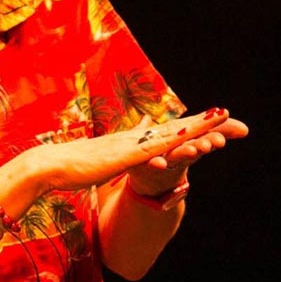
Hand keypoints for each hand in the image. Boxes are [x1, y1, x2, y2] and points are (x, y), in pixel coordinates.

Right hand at [22, 108, 246, 193]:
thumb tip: (129, 153)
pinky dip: (170, 144)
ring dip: (194, 127)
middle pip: (177, 128)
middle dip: (205, 123)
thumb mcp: (104, 161)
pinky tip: (186, 141)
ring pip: (169, 135)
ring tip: (219, 118)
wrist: (49, 165)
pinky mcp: (122, 157)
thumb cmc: (73, 166)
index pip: (171, 131)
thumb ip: (119, 155)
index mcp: (134, 141)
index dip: (195, 125)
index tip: (218, 120)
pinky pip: (151, 150)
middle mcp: (136, 138)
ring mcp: (130, 145)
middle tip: (231, 115)